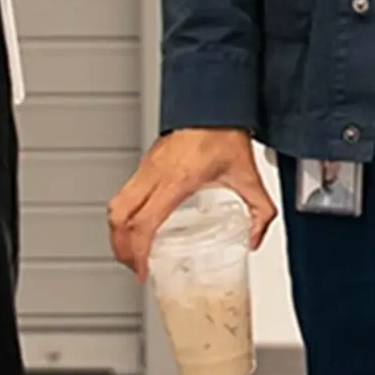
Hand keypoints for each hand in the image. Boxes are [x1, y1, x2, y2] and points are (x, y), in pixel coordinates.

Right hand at [106, 127, 273, 275]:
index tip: (142, 270)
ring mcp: (146, 167)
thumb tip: (254, 239)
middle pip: (119, 217)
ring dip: (117, 233)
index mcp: (177, 180)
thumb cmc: (224, 132)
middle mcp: (155, 173)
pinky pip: (123, 193)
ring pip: (115, 204)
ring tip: (131, 251)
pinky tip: (140, 225)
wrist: (213, 104)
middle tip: (132, 266)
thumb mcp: (248, 177)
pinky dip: (124, 215)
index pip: (144, 223)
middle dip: (121, 248)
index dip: (138, 252)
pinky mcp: (145, 163)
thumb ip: (260, 212)